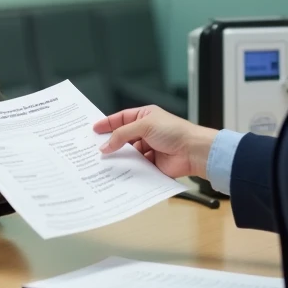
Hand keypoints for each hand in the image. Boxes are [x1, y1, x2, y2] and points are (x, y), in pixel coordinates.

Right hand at [93, 106, 216, 179]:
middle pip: (123, 137)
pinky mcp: (152, 164)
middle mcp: (146, 132)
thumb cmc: (174, 132)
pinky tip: (119, 171)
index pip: (121, 118)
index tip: (93, 130)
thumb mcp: (144, 126)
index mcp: (145, 117)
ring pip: (128, 154)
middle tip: (94, 148)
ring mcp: (149, 148)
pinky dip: (129, 169)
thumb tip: (106, 145)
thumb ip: (122, 134)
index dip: (107, 123)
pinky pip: (136, 167)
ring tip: (103, 162)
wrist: (193, 151)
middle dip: (111, 143)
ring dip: (119, 157)